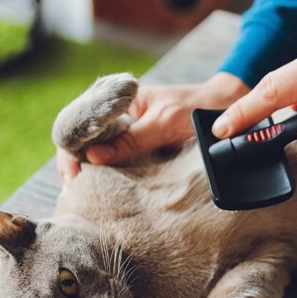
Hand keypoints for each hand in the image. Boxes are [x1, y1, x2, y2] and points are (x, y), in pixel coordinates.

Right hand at [57, 72, 249, 181]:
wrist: (225, 109)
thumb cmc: (196, 108)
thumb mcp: (165, 122)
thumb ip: (133, 139)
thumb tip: (94, 157)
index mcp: (115, 100)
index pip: (78, 122)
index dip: (71, 148)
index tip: (73, 173)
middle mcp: (115, 117)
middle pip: (82, 143)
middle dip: (76, 165)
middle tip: (76, 192)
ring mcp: (125, 135)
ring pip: (96, 157)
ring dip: (91, 175)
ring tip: (85, 197)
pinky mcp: (137, 151)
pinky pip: (117, 165)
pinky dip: (109, 179)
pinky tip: (103, 194)